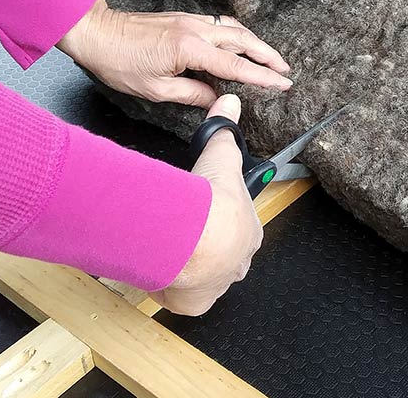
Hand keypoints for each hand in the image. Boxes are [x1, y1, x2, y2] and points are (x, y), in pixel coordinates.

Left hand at [57, 0, 291, 107]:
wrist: (95, 32)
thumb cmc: (119, 61)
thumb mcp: (155, 89)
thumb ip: (192, 94)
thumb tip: (216, 99)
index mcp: (190, 49)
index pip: (236, 66)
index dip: (262, 77)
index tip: (282, 83)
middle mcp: (195, 30)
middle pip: (243, 40)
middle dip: (268, 55)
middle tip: (285, 70)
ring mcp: (190, 20)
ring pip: (233, 28)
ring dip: (255, 42)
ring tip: (269, 58)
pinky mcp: (183, 18)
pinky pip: (218, 24)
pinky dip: (236, 34)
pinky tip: (240, 43)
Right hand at [149, 94, 262, 315]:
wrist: (194, 239)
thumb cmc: (211, 203)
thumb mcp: (220, 160)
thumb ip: (224, 134)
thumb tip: (230, 105)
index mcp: (248, 233)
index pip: (238, 229)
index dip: (222, 222)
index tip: (204, 216)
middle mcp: (236, 264)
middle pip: (224, 257)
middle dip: (207, 248)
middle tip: (183, 234)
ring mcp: (217, 285)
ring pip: (205, 278)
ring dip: (190, 268)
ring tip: (169, 251)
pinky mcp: (194, 303)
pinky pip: (184, 298)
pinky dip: (172, 289)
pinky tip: (160, 274)